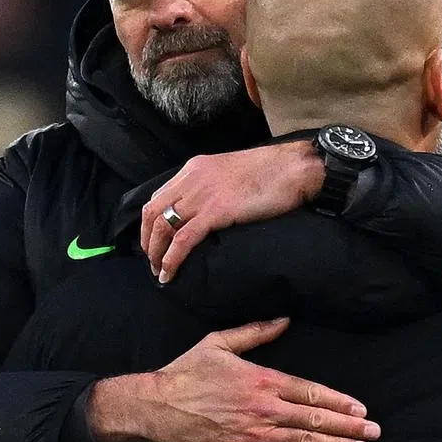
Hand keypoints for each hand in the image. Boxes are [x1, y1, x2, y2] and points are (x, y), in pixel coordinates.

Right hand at [87, 318, 379, 441]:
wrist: (156, 408)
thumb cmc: (186, 373)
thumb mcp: (218, 343)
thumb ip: (254, 332)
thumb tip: (284, 318)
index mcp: (261, 379)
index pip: (310, 393)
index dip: (339, 402)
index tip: (361, 408)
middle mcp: (263, 408)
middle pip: (315, 420)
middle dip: (348, 426)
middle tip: (374, 432)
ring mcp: (255, 435)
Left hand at [141, 142, 323, 282]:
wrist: (293, 168)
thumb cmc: (272, 172)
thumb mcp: (231, 173)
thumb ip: (214, 187)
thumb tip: (208, 211)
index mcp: (195, 168)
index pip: (159, 195)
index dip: (152, 222)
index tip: (155, 241)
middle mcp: (192, 179)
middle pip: (153, 212)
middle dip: (148, 240)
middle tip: (153, 262)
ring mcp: (202, 195)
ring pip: (163, 226)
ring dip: (156, 253)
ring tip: (159, 272)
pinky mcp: (216, 211)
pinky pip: (183, 239)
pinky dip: (172, 259)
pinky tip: (169, 273)